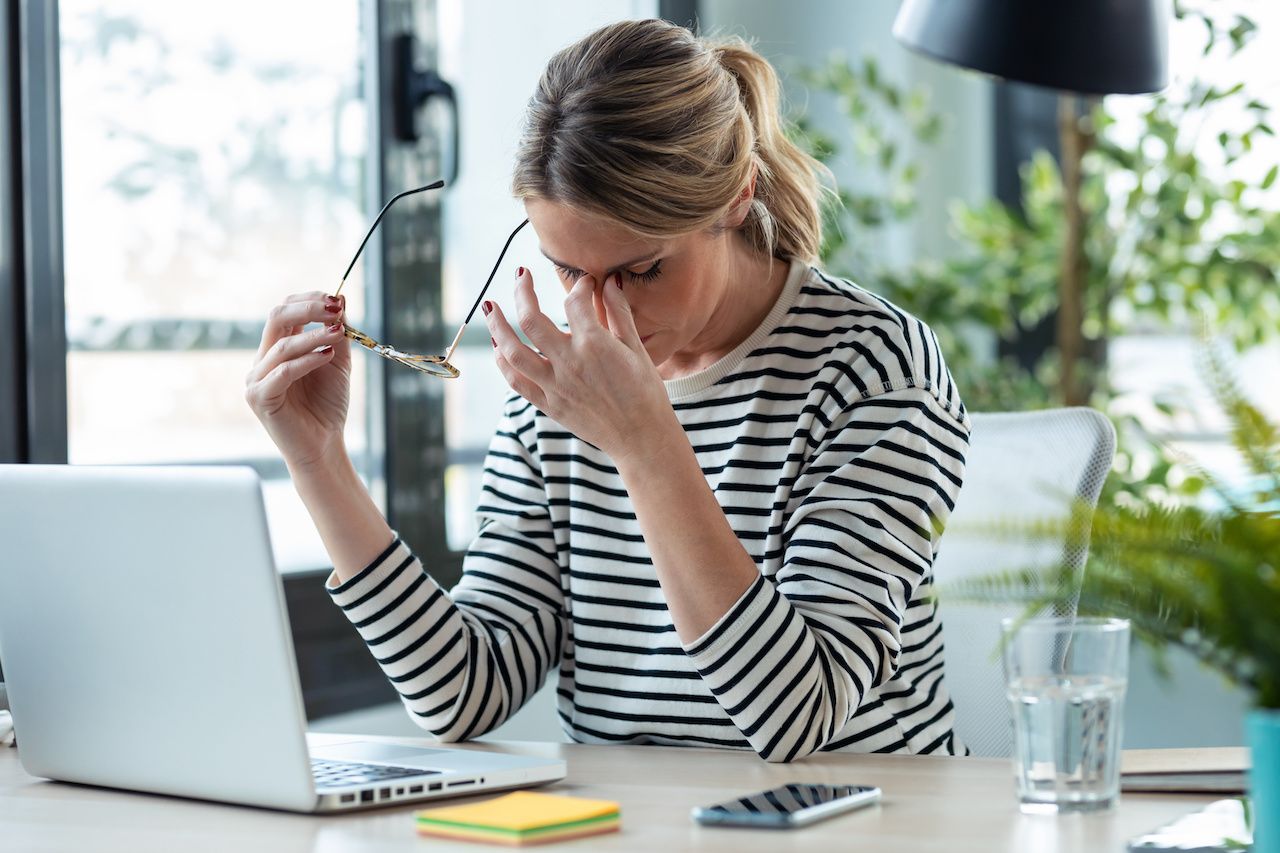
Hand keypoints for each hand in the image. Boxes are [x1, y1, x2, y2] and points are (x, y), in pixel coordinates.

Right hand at [245, 291, 351, 471]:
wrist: (323, 445)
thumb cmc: (327, 405)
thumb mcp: (337, 362)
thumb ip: (337, 333)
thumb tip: (341, 298)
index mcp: (277, 348)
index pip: (285, 310)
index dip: (309, 300)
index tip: (336, 299)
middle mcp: (262, 360)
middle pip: (276, 317)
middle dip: (308, 308)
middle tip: (336, 308)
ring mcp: (257, 379)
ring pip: (282, 344)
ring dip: (314, 335)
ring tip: (339, 332)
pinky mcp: (260, 398)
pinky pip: (283, 371)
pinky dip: (308, 360)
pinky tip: (328, 355)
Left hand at [484, 269, 677, 464]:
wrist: (641, 438)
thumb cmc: (646, 393)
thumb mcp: (637, 349)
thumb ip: (619, 313)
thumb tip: (612, 281)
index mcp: (594, 344)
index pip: (575, 302)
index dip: (579, 286)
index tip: (585, 284)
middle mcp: (569, 362)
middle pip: (531, 319)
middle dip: (522, 291)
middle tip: (520, 275)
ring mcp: (555, 385)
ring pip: (512, 351)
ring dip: (497, 326)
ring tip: (491, 308)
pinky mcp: (550, 405)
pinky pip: (517, 381)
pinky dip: (503, 363)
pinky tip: (498, 348)